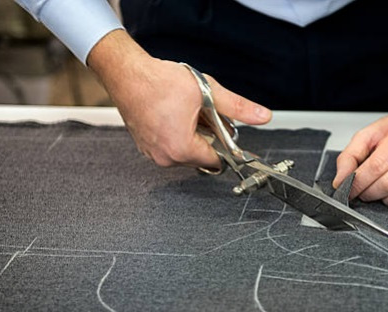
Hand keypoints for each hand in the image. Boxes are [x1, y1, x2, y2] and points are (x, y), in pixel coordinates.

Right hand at [87, 30, 271, 167]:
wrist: (127, 73)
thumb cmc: (159, 82)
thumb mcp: (207, 92)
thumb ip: (237, 107)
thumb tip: (261, 116)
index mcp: (181, 148)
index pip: (217, 161)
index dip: (230, 150)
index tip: (236, 141)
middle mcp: (165, 157)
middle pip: (203, 157)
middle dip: (211, 138)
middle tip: (208, 114)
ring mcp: (153, 154)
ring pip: (187, 152)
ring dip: (196, 136)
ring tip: (191, 112)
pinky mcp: (146, 147)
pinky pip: (172, 147)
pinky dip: (180, 135)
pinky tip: (178, 116)